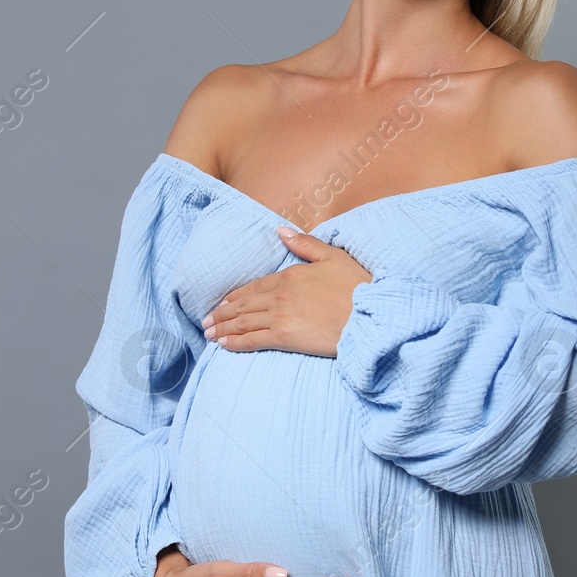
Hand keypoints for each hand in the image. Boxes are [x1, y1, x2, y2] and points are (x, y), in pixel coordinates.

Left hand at [200, 228, 372, 357]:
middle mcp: (279, 295)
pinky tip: (223, 346)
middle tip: (206, 322)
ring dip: (223, 328)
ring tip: (210, 334)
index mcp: (290, 275)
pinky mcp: (284, 336)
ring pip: (243, 322)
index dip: (235, 297)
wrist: (369, 315)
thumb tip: (280, 231)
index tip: (222, 304)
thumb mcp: (333, 257)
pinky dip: (235, 343)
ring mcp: (280, 316)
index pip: (254, 287)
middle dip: (222, 314)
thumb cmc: (357, 286)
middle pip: (243, 305)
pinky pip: (252, 339)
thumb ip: (305, 244)